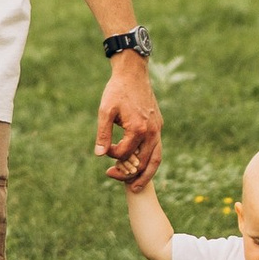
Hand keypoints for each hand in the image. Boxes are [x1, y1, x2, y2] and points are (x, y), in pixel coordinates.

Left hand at [96, 52, 162, 186]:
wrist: (133, 73)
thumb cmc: (117, 90)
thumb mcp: (105, 111)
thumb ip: (103, 134)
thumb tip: (100, 155)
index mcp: (138, 128)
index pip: (125, 153)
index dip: (112, 155)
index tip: (104, 149)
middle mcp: (152, 132)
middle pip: (144, 163)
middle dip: (132, 175)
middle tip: (122, 184)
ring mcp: (158, 129)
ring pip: (156, 159)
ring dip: (147, 174)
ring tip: (137, 186)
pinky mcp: (159, 126)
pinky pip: (157, 149)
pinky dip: (151, 161)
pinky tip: (141, 164)